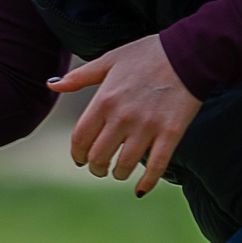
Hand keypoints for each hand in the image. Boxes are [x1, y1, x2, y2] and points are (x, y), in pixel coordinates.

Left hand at [49, 34, 201, 193]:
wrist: (189, 52)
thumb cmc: (147, 55)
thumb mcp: (109, 60)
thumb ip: (80, 77)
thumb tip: (52, 85)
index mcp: (104, 100)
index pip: (80, 139)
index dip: (77, 154)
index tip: (81, 159)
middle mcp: (122, 117)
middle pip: (98, 156)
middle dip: (96, 167)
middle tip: (99, 168)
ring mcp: (147, 127)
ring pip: (124, 165)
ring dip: (118, 174)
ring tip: (118, 172)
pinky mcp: (170, 133)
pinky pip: (156, 166)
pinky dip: (147, 182)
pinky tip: (140, 189)